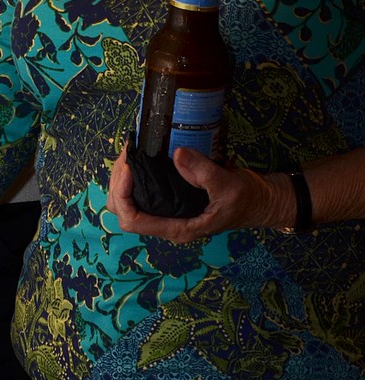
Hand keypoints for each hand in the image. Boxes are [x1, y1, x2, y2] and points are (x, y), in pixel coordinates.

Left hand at [107, 142, 286, 241]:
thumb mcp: (228, 186)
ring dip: (122, 176)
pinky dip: (134, 173)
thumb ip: (204, 172)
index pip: (132, 220)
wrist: (260, 201)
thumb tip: (178, 154)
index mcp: (177, 227)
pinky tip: (139, 155)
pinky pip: (140, 189)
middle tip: (128, 154)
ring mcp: (167, 212)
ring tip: (130, 152)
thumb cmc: (246, 199)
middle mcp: (167, 222)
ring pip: (128, 199)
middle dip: (118, 181)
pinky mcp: (170, 199)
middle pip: (122, 209)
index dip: (123, 194)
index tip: (129, 167)